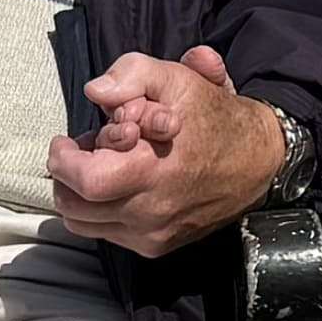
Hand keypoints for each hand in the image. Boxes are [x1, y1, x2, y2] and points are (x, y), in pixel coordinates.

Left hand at [46, 44, 286, 260]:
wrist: (258, 159)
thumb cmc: (213, 117)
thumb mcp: (177, 78)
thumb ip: (133, 74)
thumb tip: (97, 91)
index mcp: (152, 170)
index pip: (84, 180)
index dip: (64, 160)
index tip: (65, 142)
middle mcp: (150, 210)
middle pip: (75, 207)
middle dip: (66, 177)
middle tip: (79, 153)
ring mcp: (153, 234)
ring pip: (85, 224)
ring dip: (80, 195)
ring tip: (99, 168)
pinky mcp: (158, 246)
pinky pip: (108, 234)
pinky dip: (100, 212)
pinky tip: (119, 186)